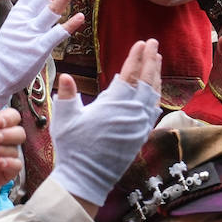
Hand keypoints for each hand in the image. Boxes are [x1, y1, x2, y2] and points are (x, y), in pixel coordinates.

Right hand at [0, 0, 85, 107]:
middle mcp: (26, 20)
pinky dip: (69, 25)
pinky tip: (80, 17)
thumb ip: (26, 14)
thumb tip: (38, 0)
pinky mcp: (39, 48)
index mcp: (19, 13)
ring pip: (51, 11)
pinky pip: (57, 34)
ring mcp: (32, 33)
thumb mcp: (13, 26)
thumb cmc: (7, 51)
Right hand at [47, 39, 161, 208]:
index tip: (143, 42)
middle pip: (147, 81)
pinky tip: (155, 93)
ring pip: (153, 95)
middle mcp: (132, 112)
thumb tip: (66, 76)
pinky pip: (153, 111)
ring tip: (157, 62)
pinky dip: (155, 97)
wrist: (87, 179)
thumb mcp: (65, 119)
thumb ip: (67, 95)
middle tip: (154, 45)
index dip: (136, 57)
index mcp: (115, 104)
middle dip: (151, 61)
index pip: (130, 74)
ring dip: (155, 76)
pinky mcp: (141, 136)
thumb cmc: (74, 148)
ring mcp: (139, 125)